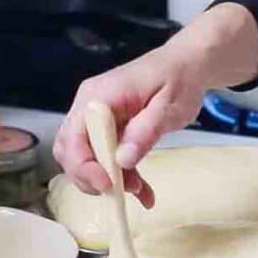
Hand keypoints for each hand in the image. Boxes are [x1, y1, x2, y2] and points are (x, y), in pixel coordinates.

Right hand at [53, 3, 257, 206]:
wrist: (187, 66)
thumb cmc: (179, 79)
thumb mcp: (168, 107)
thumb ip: (145, 131)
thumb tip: (122, 160)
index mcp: (98, 96)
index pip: (74, 135)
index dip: (83, 165)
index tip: (108, 185)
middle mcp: (89, 107)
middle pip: (70, 150)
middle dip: (89, 177)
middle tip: (117, 191)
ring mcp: (97, 119)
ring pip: (85, 158)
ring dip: (108, 180)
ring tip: (138, 190)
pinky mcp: (108, 130)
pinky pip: (105, 158)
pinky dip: (122, 176)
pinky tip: (143, 191)